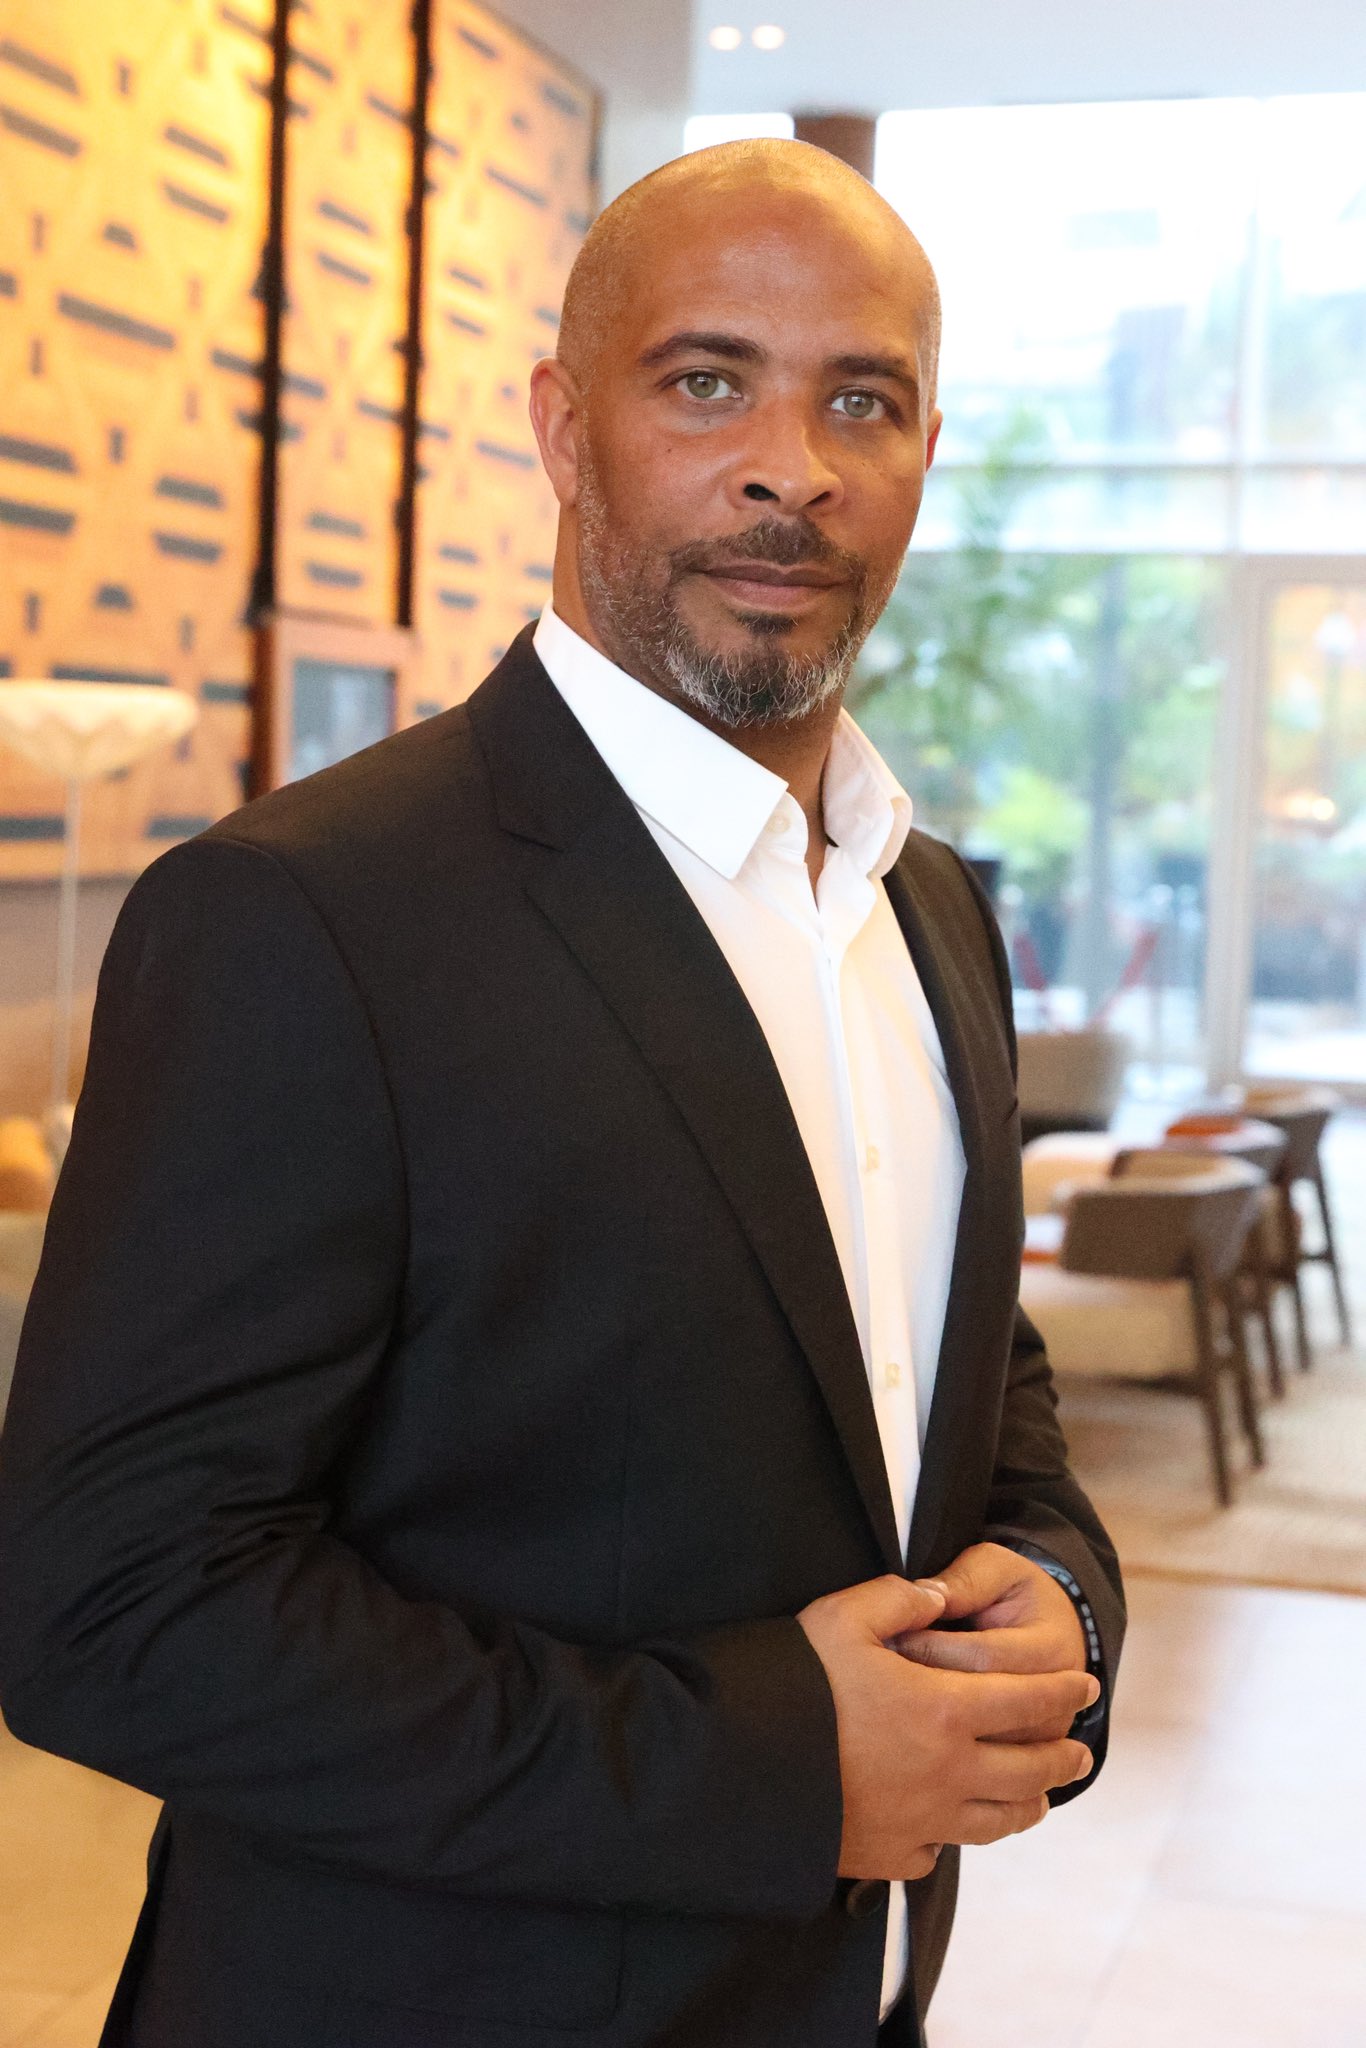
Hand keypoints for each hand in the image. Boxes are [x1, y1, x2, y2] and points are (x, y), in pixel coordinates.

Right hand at [797, 1574, 1098, 1879]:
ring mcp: (923, 1822)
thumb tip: (938, 1597)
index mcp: (945, 1710)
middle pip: (1029, 1771)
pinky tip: (954, 1823)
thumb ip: (900, 1598)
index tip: (1086, 1683)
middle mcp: (949, 1774)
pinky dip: (958, 1834)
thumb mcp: (844, 1616)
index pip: (1028, 1700)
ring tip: (1039, 1797)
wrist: (743, 1769)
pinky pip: (942, 1849)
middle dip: (1061, 1758)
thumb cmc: (794, 1683)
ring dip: (1028, 1804)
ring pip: (999, 1820)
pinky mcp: (892, 1856)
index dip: (1062, 1690)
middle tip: (1080, 1752)